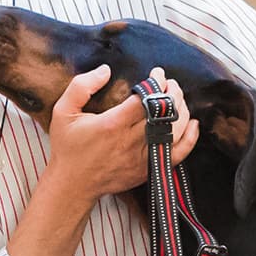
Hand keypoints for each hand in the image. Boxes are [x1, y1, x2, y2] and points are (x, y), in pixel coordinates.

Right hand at [46, 65, 198, 201]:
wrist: (72, 185)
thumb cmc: (68, 147)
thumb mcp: (63, 111)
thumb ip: (81, 86)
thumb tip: (105, 70)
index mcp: (113, 124)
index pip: (146, 98)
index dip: (157, 82)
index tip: (157, 73)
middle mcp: (131, 141)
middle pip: (164, 112)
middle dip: (173, 92)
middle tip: (170, 83)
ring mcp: (142, 157)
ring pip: (175, 130)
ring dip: (182, 110)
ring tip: (177, 98)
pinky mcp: (148, 169)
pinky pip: (178, 154)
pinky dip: (190, 138)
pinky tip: (193, 123)